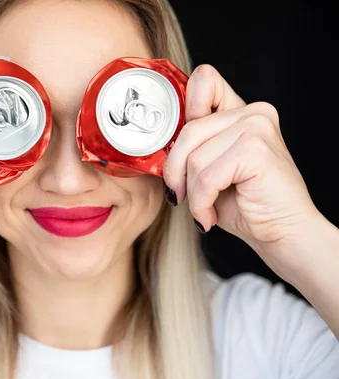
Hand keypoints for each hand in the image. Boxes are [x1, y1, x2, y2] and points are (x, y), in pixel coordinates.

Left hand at [163, 65, 321, 278]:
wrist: (283, 233)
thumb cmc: (246, 204)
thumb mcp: (210, 168)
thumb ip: (193, 145)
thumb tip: (158, 140)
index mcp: (241, 111)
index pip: (203, 81)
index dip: (181, 112)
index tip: (178, 152)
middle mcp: (253, 112)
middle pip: (187, 130)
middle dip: (176, 170)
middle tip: (181, 195)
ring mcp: (256, 127)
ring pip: (194, 157)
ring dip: (191, 192)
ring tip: (204, 208)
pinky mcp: (256, 150)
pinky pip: (205, 176)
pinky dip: (201, 203)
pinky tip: (210, 216)